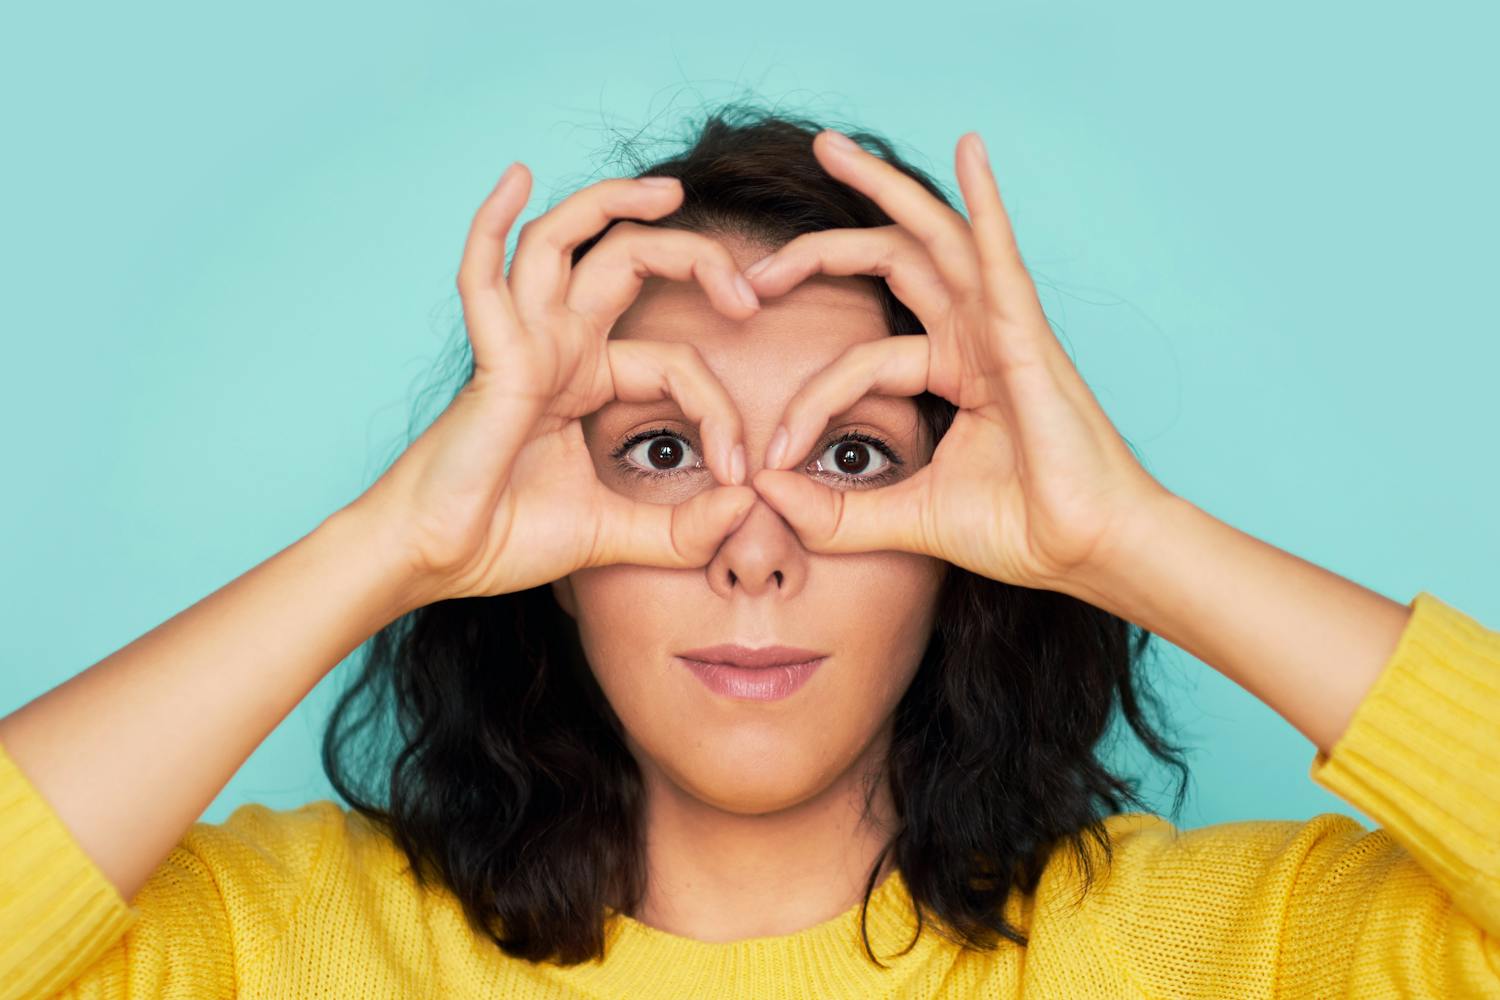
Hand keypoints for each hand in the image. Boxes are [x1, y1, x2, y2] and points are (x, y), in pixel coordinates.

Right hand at [347, 164, 760, 604]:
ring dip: (612, 203)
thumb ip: (683, 530)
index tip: (737, 474)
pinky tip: (516, 176)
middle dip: (692, 256)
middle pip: (628, 262)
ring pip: (563, 241)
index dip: (719, 411)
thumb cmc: (509, 538)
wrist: (440, 561)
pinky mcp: (492, 359)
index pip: (677, 362)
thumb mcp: (618, 534)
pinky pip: (483, 277)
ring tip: (668, 191)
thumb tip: (749, 506)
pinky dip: (492, 222)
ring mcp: (522, 343)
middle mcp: (557, 346)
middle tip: (751, 286)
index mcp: (587, 379)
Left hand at [745, 130, 1175, 593]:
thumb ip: (837, 511)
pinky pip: (1000, 256)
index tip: (773, 455)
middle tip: (755, 265)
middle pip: (890, 262)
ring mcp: (1001, 326)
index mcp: (952, 370)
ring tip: (829, 147)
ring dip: (882, 187)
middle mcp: (974, 334)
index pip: (860, 359)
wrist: (1086, 549)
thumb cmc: (1018, 528)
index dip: (808, 402)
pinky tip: (970, 150)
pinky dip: (986, 201)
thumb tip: (765, 489)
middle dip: (820, 250)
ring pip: (933, 237)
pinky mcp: (1026, 334)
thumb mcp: (906, 517)